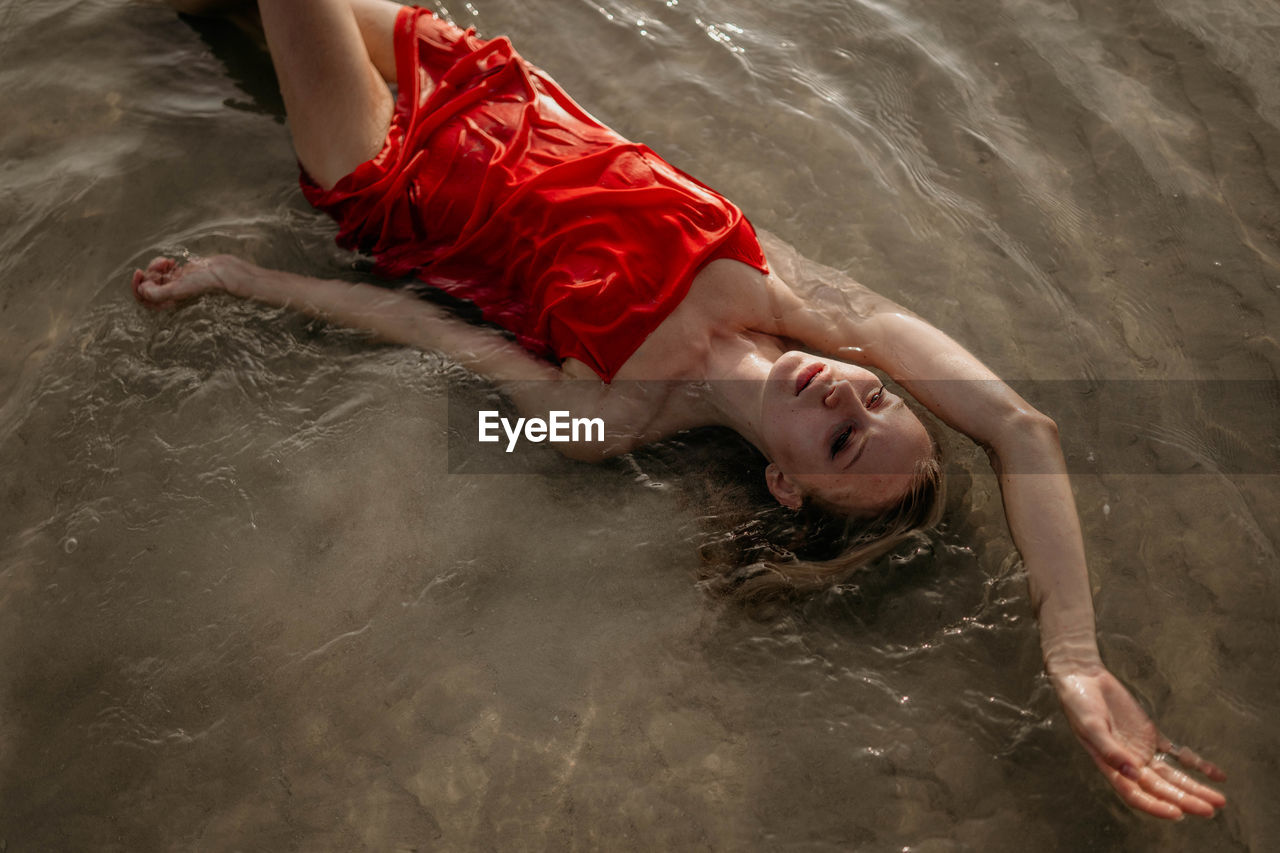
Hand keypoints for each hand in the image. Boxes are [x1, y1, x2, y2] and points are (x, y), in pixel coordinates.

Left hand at [131, 255, 240, 308]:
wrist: (222, 272)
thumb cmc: (203, 283)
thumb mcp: (177, 290)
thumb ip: (157, 294)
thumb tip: (142, 290)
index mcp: (168, 302)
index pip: (144, 299)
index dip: (137, 287)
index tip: (139, 273)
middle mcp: (170, 294)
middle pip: (148, 286)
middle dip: (149, 273)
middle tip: (158, 266)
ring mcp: (175, 283)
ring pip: (155, 276)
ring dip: (156, 266)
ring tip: (166, 262)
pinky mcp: (180, 274)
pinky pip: (164, 269)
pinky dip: (163, 263)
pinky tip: (171, 261)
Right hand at [1052, 667, 1225, 818]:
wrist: (1084, 677)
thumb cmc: (1079, 703)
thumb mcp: (1090, 725)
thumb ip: (1109, 750)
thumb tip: (1132, 774)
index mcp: (1111, 766)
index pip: (1136, 794)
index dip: (1156, 807)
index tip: (1177, 813)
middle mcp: (1129, 763)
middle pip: (1162, 788)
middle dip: (1185, 800)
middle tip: (1210, 809)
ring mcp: (1142, 750)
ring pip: (1173, 775)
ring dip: (1195, 788)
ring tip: (1219, 800)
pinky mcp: (1151, 735)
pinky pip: (1177, 753)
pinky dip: (1196, 764)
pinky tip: (1216, 774)